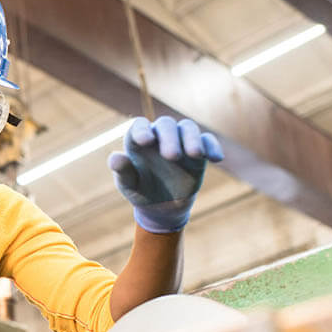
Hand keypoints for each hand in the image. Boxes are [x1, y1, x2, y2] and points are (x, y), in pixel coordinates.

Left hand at [108, 116, 223, 232]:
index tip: (146, 142)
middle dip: (169, 138)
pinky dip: (212, 147)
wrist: (162, 206)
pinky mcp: (198, 151)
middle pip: (165, 124)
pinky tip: (216, 159)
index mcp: (138, 141)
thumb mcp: (129, 185)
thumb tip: (115, 158)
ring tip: (195, 154)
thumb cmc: (140, 191)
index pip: (139, 126)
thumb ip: (123, 171)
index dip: (142, 130)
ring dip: (192, 138)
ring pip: (188, 128)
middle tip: (171, 156)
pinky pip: (207, 141)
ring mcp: (180, 141)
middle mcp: (160, 136)